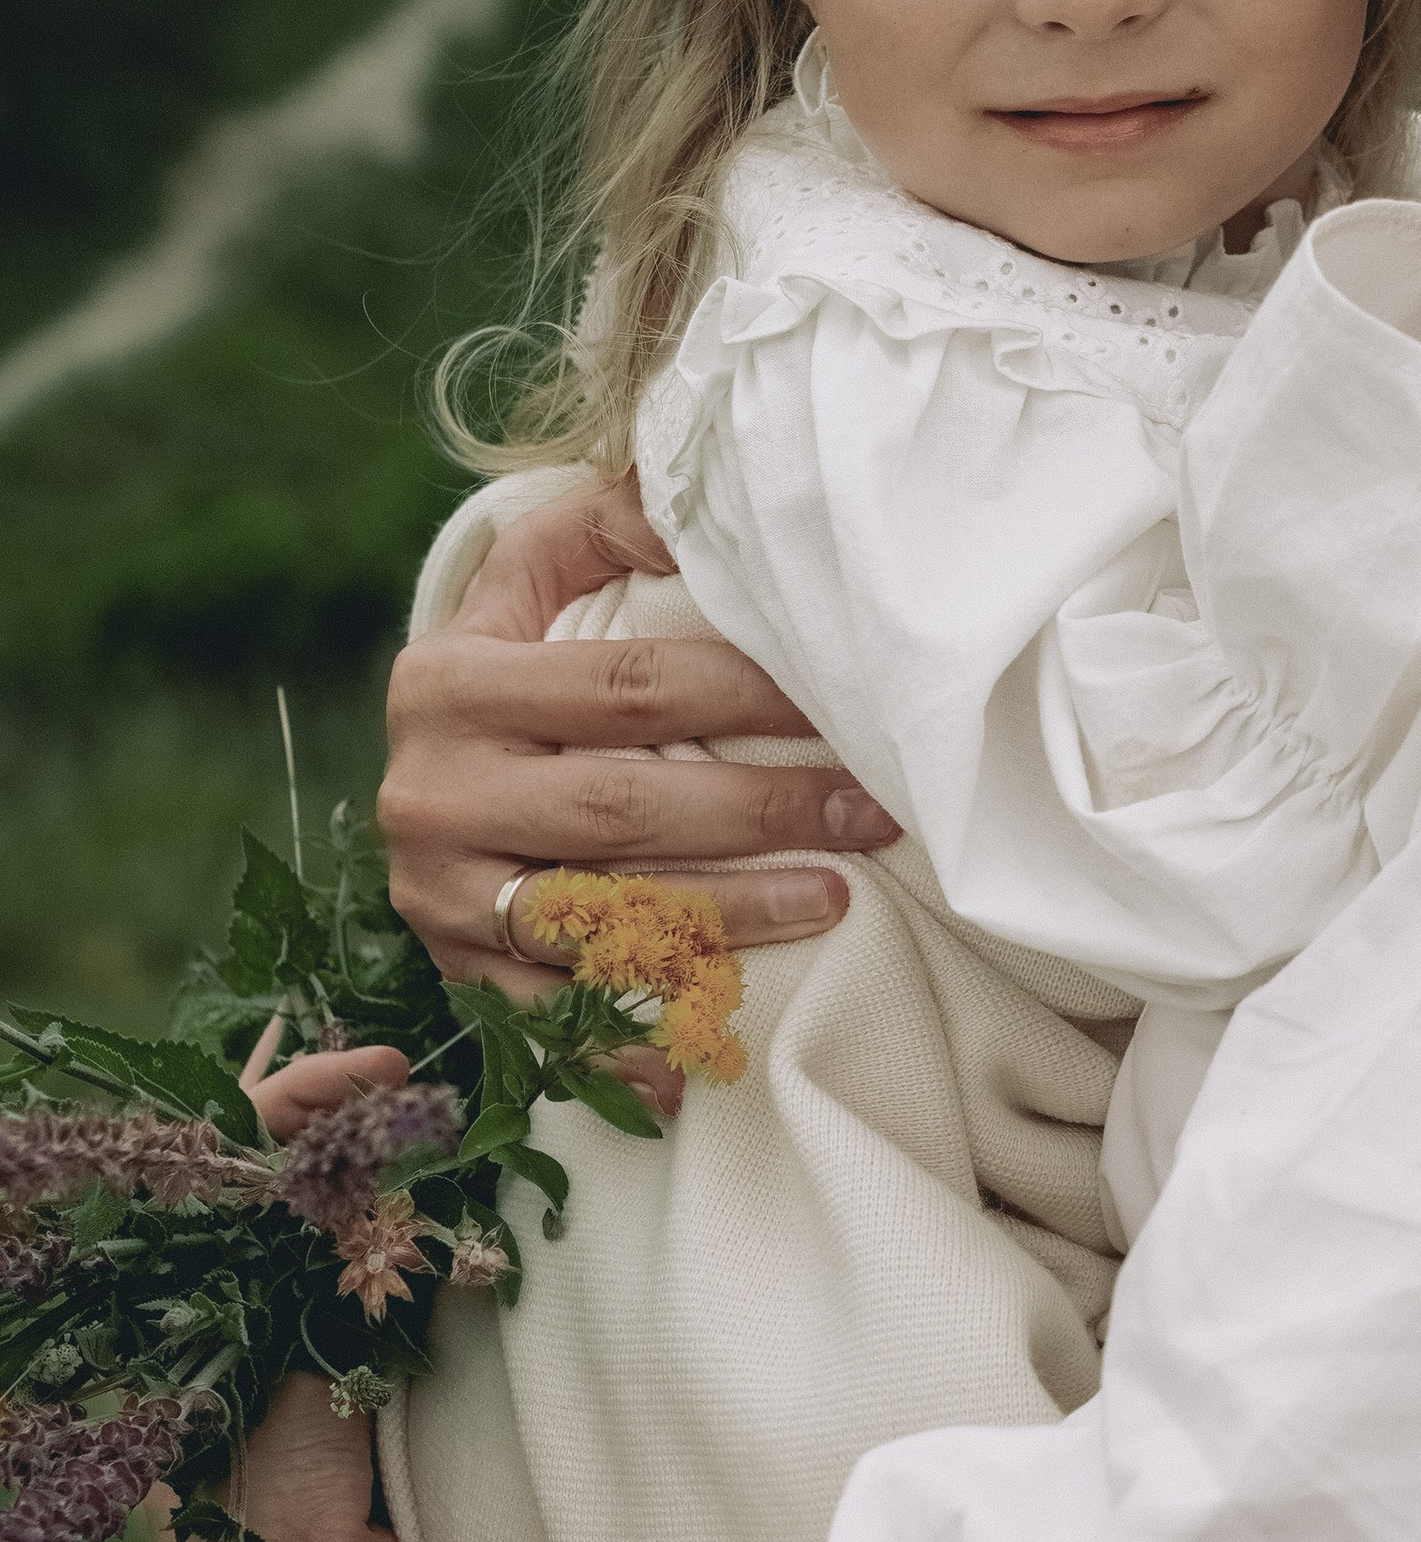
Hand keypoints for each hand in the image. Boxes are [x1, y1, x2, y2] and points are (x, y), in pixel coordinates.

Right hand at [380, 471, 894, 1003]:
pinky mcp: (452, 971)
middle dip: (764, 810)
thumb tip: (698, 489)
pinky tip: (707, 1051)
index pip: (629, 689)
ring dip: (730, 919)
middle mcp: (430, 792)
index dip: (747, 696)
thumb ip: (608, 521)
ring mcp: (439, 893)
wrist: (427, 759)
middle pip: (625, 809)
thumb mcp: (535, 571)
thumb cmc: (517, 653)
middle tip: (873, 809)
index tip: (848, 700)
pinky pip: (553, 1017)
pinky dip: (629, 1038)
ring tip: (836, 898)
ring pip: (603, 917)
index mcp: (449, 680)